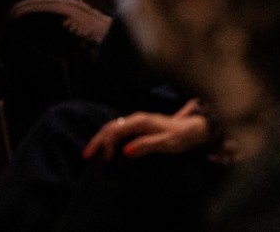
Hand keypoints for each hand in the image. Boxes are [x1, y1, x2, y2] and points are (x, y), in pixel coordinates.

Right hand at [83, 102, 211, 160]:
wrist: (193, 129)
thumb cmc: (180, 137)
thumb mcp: (165, 144)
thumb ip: (146, 146)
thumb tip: (125, 151)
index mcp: (140, 121)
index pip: (115, 130)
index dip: (105, 144)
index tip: (102, 159)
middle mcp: (136, 119)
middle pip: (110, 127)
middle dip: (97, 141)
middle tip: (86, 156)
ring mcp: (137, 122)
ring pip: (113, 128)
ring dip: (101, 140)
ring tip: (92, 154)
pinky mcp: (139, 128)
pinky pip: (119, 132)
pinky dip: (109, 140)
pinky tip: (106, 150)